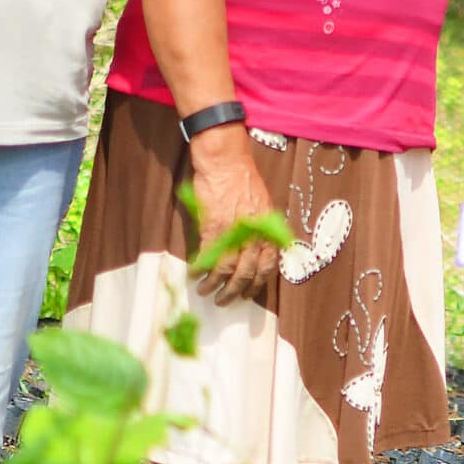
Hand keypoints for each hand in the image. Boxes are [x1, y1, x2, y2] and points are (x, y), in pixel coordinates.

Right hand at [188, 132, 283, 306]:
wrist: (226, 162)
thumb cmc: (244, 180)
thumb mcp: (263, 206)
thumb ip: (261, 230)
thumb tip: (254, 252)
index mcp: (269, 230)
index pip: (268, 267)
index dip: (257, 284)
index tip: (249, 294)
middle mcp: (255, 234)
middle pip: (247, 274)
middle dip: (235, 292)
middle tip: (225, 301)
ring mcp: (234, 233)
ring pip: (226, 270)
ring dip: (214, 285)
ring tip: (206, 292)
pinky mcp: (213, 228)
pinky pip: (207, 257)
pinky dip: (199, 270)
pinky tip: (194, 275)